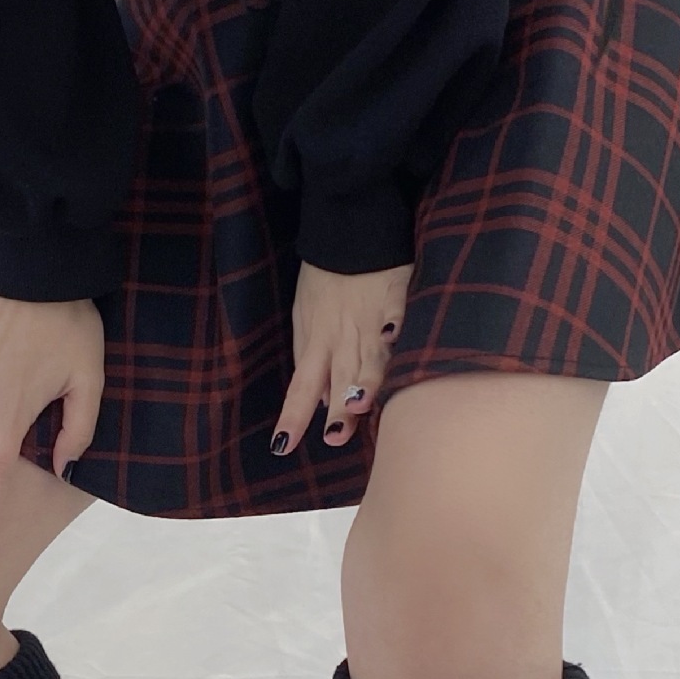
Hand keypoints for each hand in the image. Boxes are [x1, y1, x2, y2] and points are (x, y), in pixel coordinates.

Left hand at [271, 260, 413, 454]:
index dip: (293, 417)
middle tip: (335, 438)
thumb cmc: (324, 280)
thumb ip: (312, 360)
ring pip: (370, 356)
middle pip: (341, 380)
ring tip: (362, 404)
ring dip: (365, 380)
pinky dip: (395, 325)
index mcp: (316, 343)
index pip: (302, 388)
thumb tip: (322, 402)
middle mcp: (342, 338)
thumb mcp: (305, 319)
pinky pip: (396, 313)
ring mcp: (370, 319)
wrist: (347, 231)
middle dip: (339, 410)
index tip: (282, 447)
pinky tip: (395, 338)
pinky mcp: (395, 297)